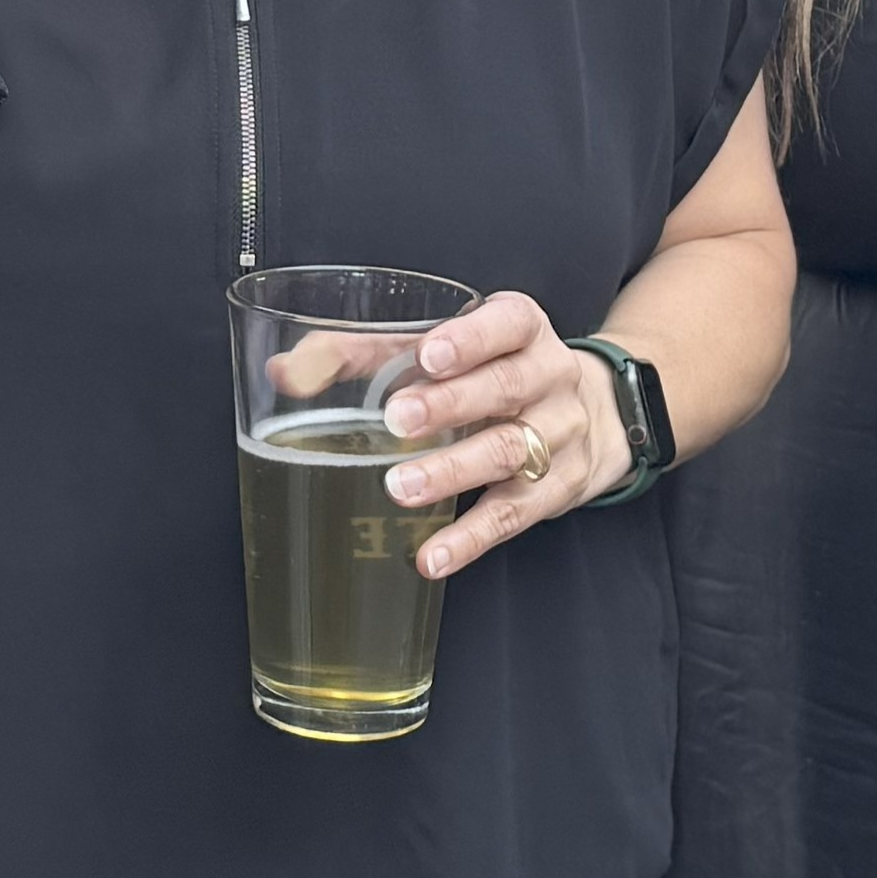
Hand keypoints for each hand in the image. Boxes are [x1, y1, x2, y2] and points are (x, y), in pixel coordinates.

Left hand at [364, 290, 626, 582]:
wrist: (592, 414)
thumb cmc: (491, 370)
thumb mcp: (444, 347)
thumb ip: (363, 354)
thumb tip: (284, 372)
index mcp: (521, 328)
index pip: (507, 323)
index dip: (471, 337)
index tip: (428, 353)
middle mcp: (549, 376)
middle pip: (506, 386)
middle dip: (451, 403)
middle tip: (397, 420)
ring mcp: (559, 433)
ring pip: (510, 451)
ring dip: (452, 471)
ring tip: (401, 487)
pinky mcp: (558, 488)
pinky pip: (512, 515)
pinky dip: (469, 538)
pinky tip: (430, 554)